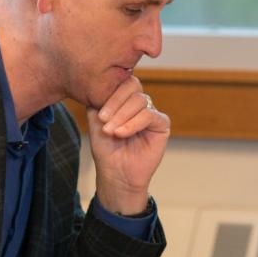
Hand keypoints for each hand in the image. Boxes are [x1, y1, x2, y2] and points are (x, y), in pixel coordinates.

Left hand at [87, 76, 169, 214]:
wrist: (116, 173)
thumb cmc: (106, 150)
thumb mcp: (96, 123)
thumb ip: (99, 102)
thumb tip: (104, 86)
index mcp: (124, 100)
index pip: (121, 83)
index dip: (110, 95)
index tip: (99, 116)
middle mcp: (138, 104)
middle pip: (132, 87)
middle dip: (116, 103)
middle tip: (104, 121)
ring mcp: (151, 113)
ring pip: (140, 100)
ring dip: (123, 116)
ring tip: (112, 132)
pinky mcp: (162, 125)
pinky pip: (150, 115)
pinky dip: (134, 123)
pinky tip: (122, 134)